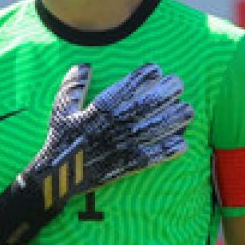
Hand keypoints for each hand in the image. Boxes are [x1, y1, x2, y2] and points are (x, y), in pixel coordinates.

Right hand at [0, 63, 192, 244]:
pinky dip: (166, 153)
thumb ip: (72, 87)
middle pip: (143, 108)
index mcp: (96, 112)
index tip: (156, 69)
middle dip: (164, 94)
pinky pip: (149, 159)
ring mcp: (119, 148)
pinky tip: (182, 144)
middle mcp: (111, 129)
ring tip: (188, 111)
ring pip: (151, 131)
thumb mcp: (60, 111)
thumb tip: (84, 66)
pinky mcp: (124, 167)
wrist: (55, 178)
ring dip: (172, 121)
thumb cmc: (58, 141)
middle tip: (179, 84)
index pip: (122, 90)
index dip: (141, 77)